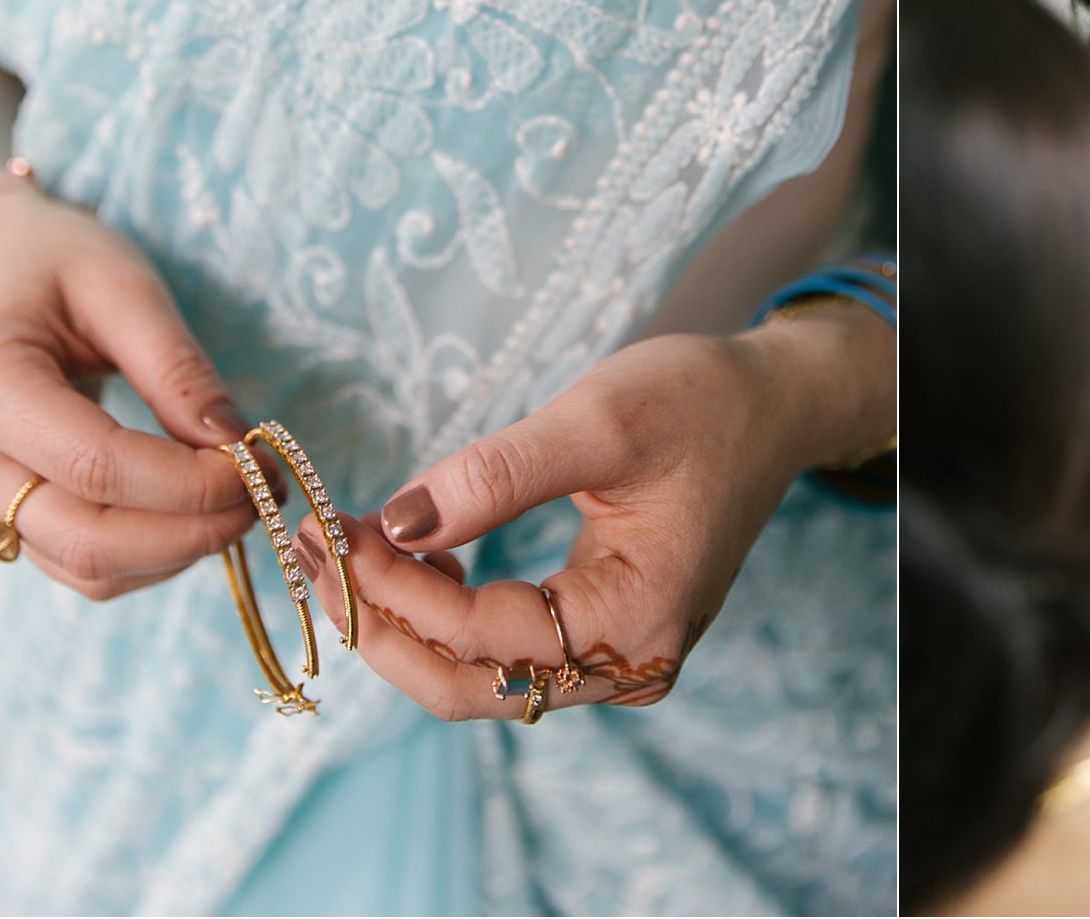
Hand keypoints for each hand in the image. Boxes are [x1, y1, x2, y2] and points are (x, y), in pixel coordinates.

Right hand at [0, 183, 268, 597]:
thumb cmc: (57, 261)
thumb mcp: (124, 286)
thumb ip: (176, 368)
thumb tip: (232, 443)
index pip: (98, 467)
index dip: (192, 484)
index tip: (265, 469)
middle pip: (87, 538)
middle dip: (193, 531)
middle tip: (267, 499)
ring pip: (85, 567)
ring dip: (179, 552)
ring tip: (246, 504)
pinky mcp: (2, 513)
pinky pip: (81, 565)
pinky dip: (152, 557)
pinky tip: (202, 516)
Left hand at [300, 313, 891, 718]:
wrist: (774, 403)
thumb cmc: (701, 401)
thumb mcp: (598, 420)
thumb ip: (495, 478)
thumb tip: (395, 527)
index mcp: (638, 618)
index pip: (485, 636)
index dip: (396, 590)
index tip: (330, 530)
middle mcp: (632, 661)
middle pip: (473, 688)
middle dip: (383, 626)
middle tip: (315, 554)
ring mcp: (622, 657)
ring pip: (484, 680)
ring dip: (407, 623)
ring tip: (348, 549)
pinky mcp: (608, 633)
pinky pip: (511, 654)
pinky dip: (449, 618)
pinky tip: (419, 559)